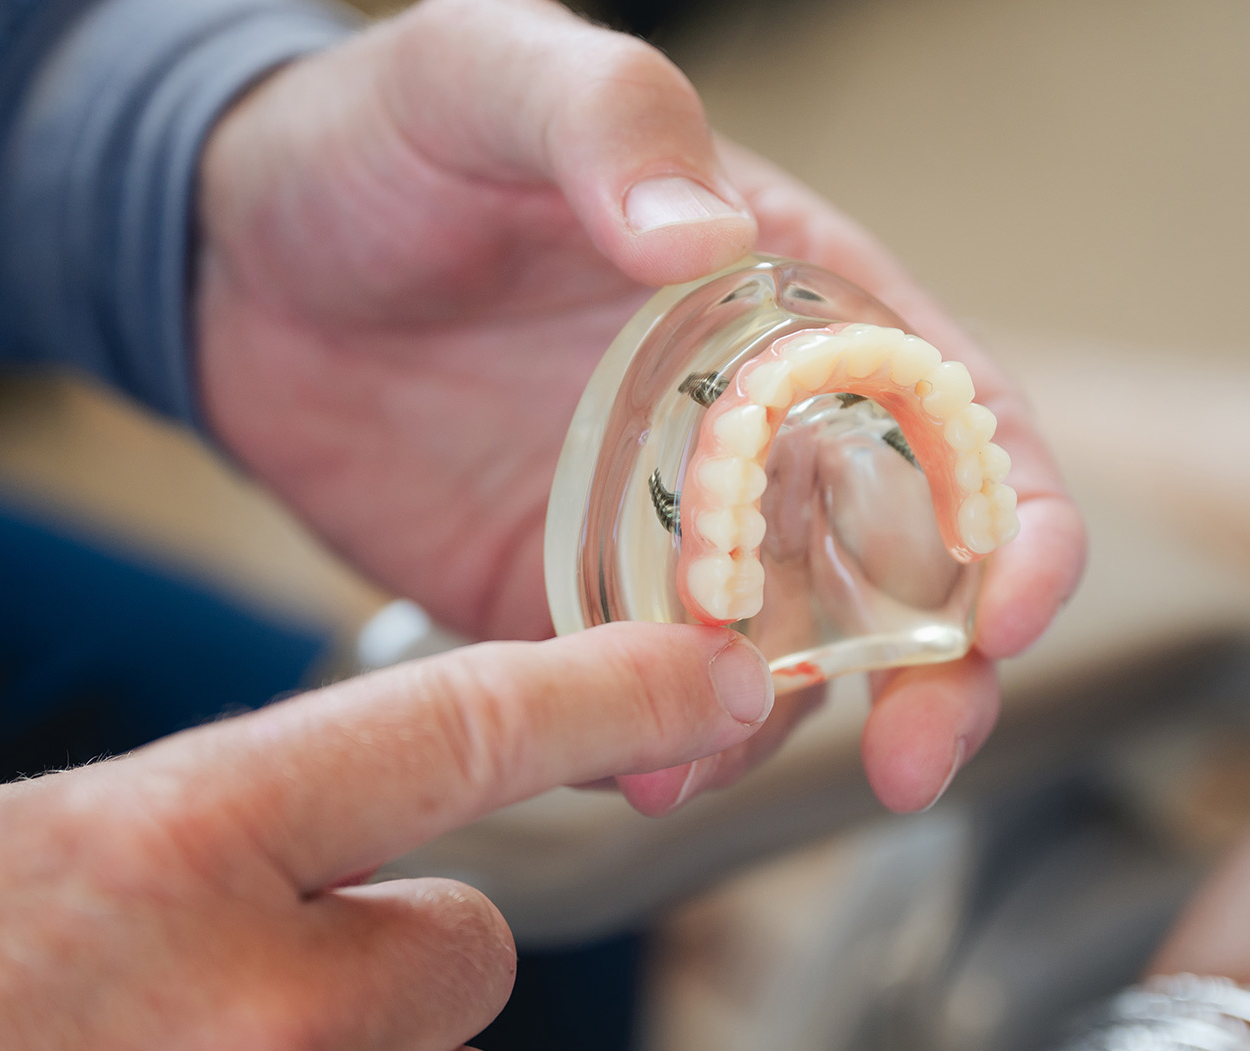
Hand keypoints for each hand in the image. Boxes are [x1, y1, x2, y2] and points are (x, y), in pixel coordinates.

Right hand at [0, 622, 771, 1050]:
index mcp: (185, 841)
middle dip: (399, 960)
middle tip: (268, 980)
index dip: (614, 692)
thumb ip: (255, 823)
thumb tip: (401, 832)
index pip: (462, 729)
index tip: (721, 678)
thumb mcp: (65, 841)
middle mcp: (255, 1006)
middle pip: (481, 950)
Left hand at [195, 0, 1084, 812]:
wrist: (232, 258)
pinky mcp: (566, 605)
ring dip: (773, 730)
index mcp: (791, 303)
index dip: (1016, 518)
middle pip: (905, 576)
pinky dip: (656, 747)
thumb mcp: (489, 79)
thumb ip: (610, 125)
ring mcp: (662, 531)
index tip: (1012, 608)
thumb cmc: (382, 141)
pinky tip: (628, 772)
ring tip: (686, 765)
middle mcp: (753, 432)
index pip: (959, 417)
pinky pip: (641, 698)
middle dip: (940, 678)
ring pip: (779, 661)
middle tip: (913, 765)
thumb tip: (706, 234)